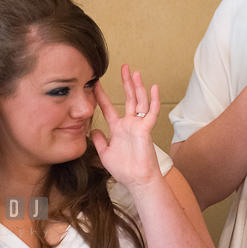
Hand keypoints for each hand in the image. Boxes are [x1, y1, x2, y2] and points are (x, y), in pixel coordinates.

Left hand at [92, 64, 161, 189]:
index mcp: (118, 129)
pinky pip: (151, 112)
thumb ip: (99, 141)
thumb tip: (92, 129)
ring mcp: (139, 125)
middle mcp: (129, 123)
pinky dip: (154, 100)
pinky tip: (154, 87)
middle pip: (128, 98)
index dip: (102, 96)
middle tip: (123, 67)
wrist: (137, 180)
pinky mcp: (146, 129)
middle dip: (125, 83)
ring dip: (138, 87)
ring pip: (139, 101)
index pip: (109, 108)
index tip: (95, 84)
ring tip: (135, 73)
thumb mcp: (105, 153)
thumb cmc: (124, 169)